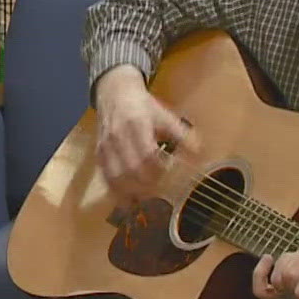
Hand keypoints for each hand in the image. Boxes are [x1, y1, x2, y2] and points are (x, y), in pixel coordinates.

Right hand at [93, 65, 195, 203]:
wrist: (114, 93)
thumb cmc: (142, 106)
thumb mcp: (164, 115)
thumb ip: (182, 134)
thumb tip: (199, 153)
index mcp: (137, 125)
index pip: (147, 153)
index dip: (159, 168)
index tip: (170, 173)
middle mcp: (118, 137)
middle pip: (131, 169)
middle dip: (146, 186)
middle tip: (161, 195)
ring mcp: (106, 147)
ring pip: (116, 177)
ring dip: (130, 194)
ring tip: (145, 205)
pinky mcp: (99, 155)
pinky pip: (106, 178)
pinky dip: (116, 193)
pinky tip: (128, 203)